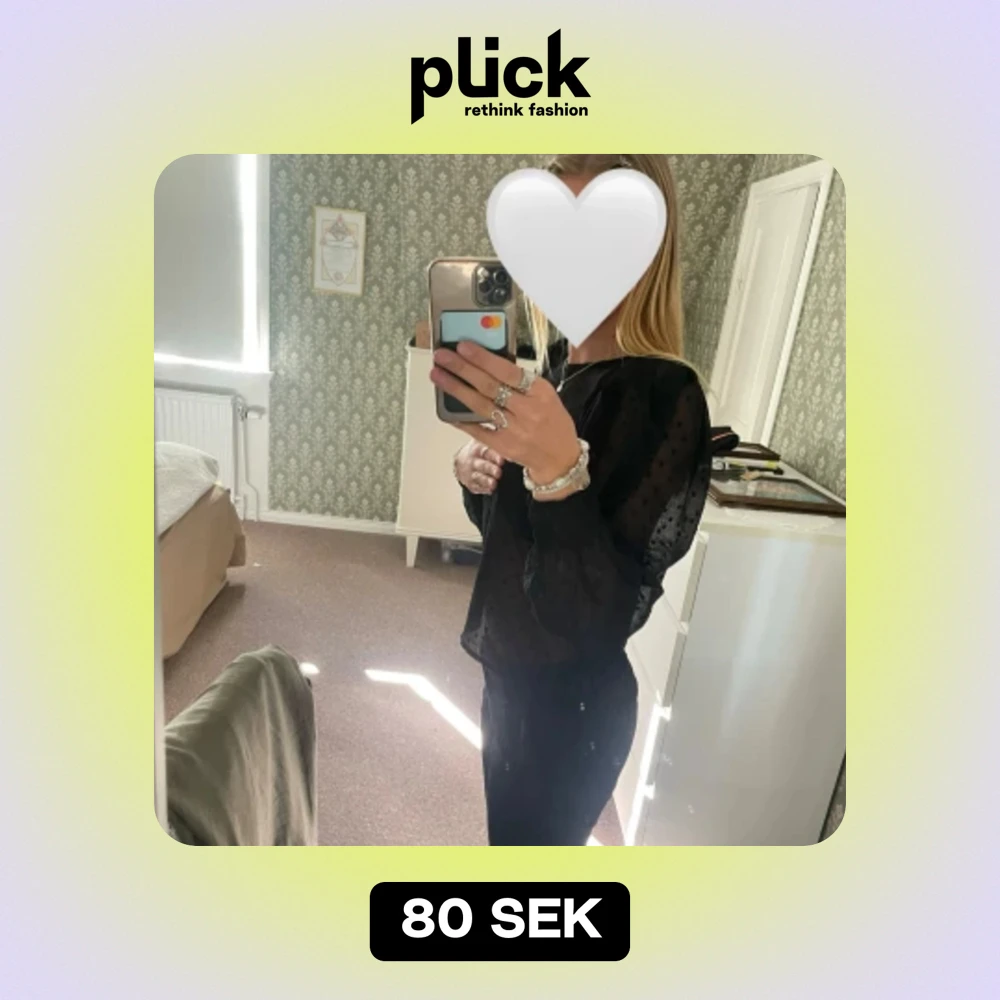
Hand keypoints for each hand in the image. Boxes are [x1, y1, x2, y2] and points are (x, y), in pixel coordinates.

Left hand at [430, 341, 580, 484]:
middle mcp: (527, 411)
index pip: (508, 371)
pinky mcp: (503, 446)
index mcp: (540, 392)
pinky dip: (460, 418)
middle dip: (462, 369)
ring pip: (479, 405)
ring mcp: (514, 430)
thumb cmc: (552, 421)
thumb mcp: (545, 394)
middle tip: (442, 356)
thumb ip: (520, 381)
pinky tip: (445, 407)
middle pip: (489, 386)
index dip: (483, 358)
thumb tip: (486, 362)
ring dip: (455, 388)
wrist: (560, 458)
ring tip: (438, 375)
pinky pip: (477, 430)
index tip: (463, 346)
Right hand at [454, 440, 503, 494]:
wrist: (464, 462)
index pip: (486, 451)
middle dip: (490, 469)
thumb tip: (515, 447)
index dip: (494, 456)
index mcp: (479, 448)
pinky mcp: (471, 484)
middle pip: (482, 465)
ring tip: (493, 484)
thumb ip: (499, 446)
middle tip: (498, 473)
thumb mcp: (486, 444)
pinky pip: (476, 487)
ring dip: (486, 481)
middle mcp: (473, 461)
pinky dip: (483, 489)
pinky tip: (490, 490)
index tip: (502, 460)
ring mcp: (471, 473)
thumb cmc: (481, 452)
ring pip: (478, 477)